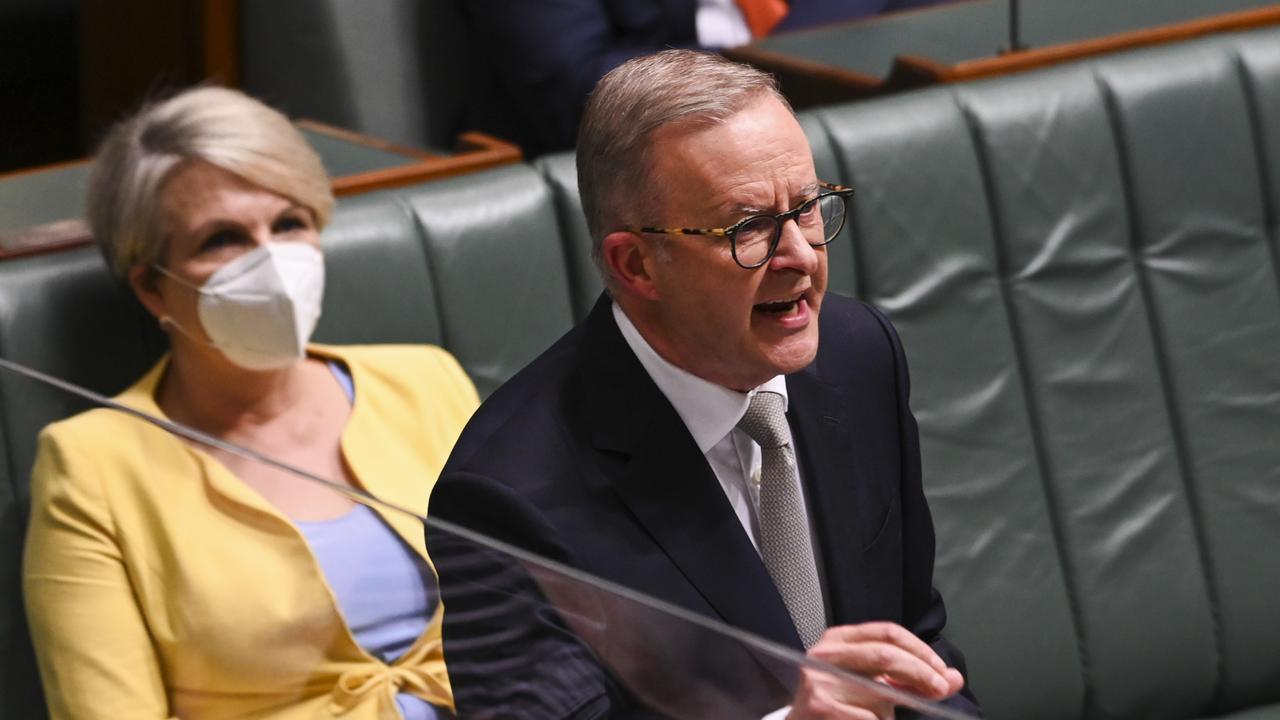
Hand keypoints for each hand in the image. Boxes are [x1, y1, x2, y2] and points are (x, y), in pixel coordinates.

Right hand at [787, 622, 964, 719]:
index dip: (920, 651)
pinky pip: (871, 718)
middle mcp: (825, 655)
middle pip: (886, 655)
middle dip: (921, 674)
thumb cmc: (839, 705)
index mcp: (838, 640)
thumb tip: (954, 678)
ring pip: (879, 694)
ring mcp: (821, 682)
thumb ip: (910, 680)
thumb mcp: (870, 683)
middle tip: (942, 690)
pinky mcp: (822, 708)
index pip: (887, 633)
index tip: (942, 671)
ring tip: (878, 716)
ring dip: (891, 711)